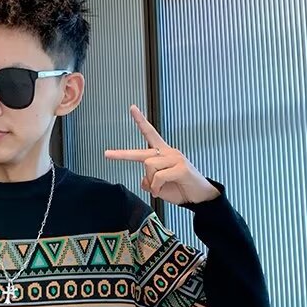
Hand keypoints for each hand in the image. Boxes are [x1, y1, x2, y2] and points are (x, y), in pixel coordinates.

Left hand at [104, 105, 220, 204]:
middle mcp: (169, 153)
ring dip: (151, 182)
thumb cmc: (181, 188)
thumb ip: (149, 181)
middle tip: (107, 154)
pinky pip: (159, 177)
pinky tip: (162, 191)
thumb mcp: (159, 186)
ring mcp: (175, 159)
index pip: (150, 134)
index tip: (132, 108)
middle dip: (122, 154)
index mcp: (163, 153)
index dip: (141, 121)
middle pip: (141, 153)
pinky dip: (157, 187)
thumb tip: (143, 180)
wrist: (200, 197)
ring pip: (149, 166)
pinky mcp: (181, 168)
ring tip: (159, 189)